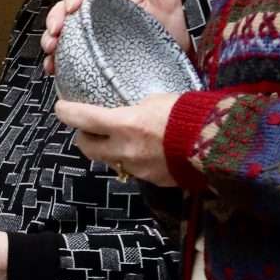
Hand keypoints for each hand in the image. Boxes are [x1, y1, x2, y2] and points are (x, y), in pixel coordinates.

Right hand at [40, 0, 190, 75]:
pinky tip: (53, 68)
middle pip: (66, 14)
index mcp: (110, 0)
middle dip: (54, 21)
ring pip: (62, 36)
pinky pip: (67, 60)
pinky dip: (56, 63)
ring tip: (51, 52)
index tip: (71, 9)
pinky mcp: (89, 62)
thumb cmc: (171, 31)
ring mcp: (92, 40)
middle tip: (53, 35)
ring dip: (50, 41)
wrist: (175, 67)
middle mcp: (97, 18)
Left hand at [54, 93, 179, 186]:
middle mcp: (124, 150)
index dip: (66, 112)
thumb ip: (137, 106)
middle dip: (84, 137)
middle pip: (86, 147)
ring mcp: (137, 169)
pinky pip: (132, 170)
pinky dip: (133, 160)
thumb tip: (130, 109)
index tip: (61, 108)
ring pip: (109, 161)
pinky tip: (146, 151)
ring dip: (109, 150)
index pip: (82, 119)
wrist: (219, 144)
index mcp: (124, 125)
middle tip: (89, 128)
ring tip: (121, 139)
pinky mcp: (152, 180)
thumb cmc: (191, 114)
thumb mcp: (159, 99)